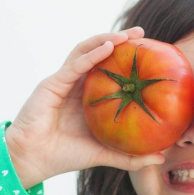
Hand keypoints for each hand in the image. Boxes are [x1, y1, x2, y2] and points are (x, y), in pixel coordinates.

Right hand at [5, 27, 165, 188]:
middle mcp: (77, 85)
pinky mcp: (52, 84)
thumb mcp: (104, 154)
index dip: (126, 60)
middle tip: (142, 34)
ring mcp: (63, 82)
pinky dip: (92, 55)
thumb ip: (130, 157)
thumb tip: (161, 157)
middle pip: (98, 54)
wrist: (32, 160)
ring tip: (127, 35)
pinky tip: (109, 47)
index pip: (109, 71)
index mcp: (88, 98)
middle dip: (119, 40)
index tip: (150, 53)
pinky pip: (75, 66)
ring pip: (85, 52)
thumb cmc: (64, 156)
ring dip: (106, 40)